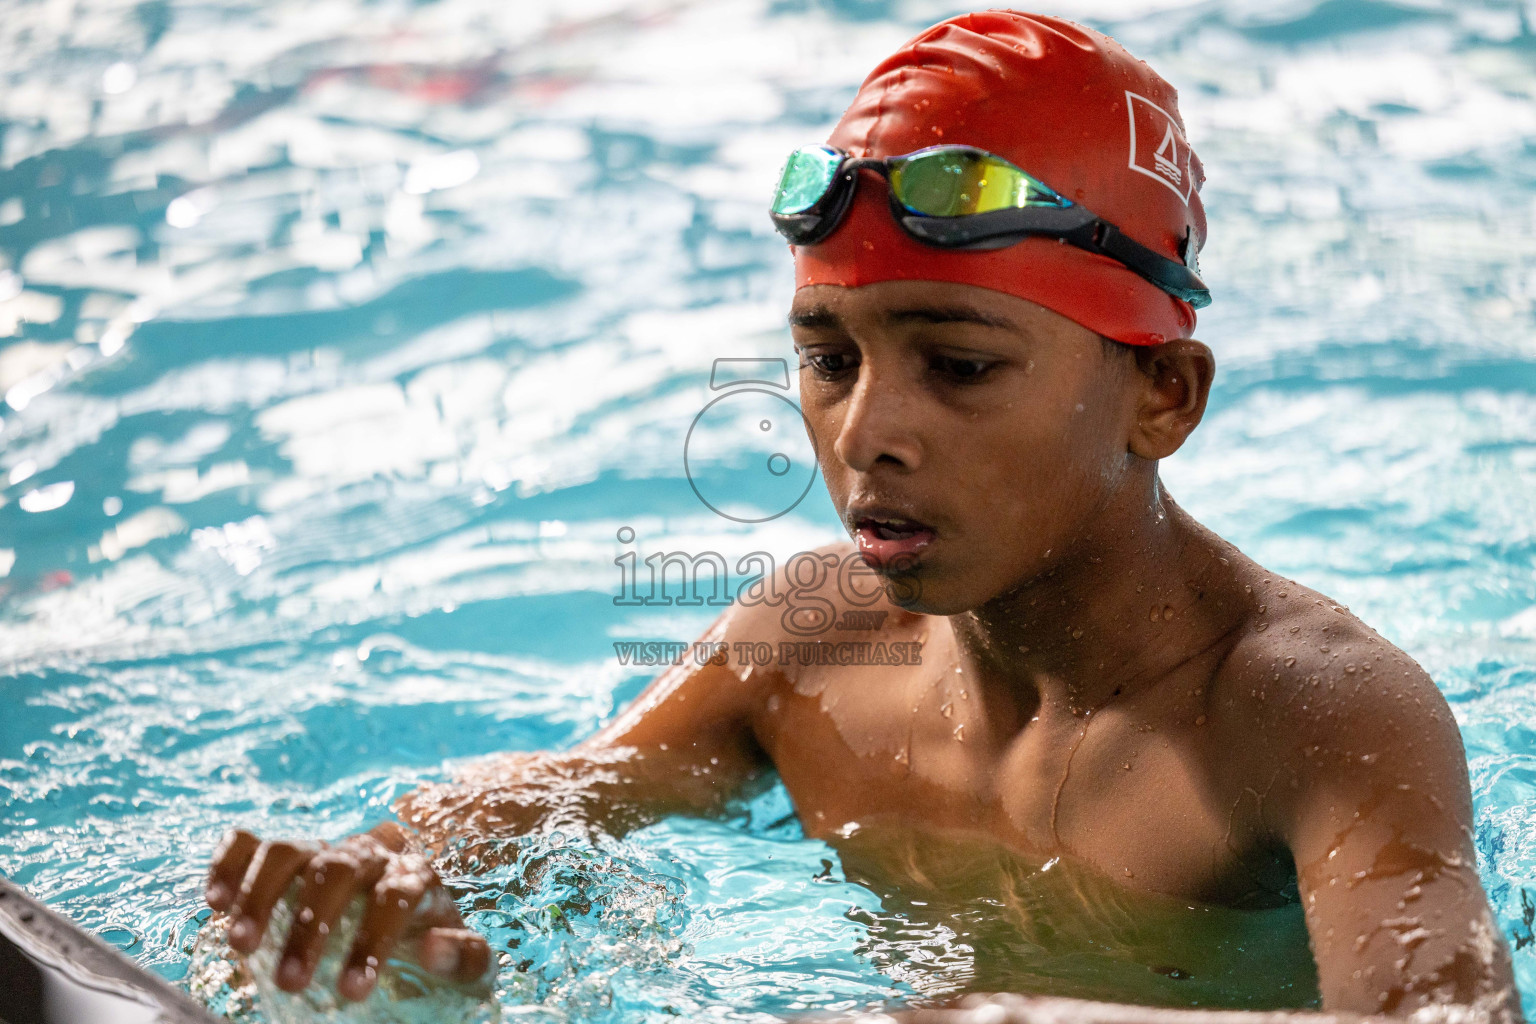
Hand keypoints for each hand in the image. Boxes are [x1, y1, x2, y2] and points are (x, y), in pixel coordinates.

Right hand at [205, 821, 492, 1000]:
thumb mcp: (466, 958)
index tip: (351, 991)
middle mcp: (368, 856)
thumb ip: (465, 958)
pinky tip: (214, 901)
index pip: (393, 898)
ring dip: (261, 894)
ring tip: (240, 945)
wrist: (417, 902)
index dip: (372, 940)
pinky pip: (252, 841)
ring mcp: (325, 849)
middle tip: (291, 983)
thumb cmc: (436, 938)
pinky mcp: (291, 855)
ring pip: (289, 851)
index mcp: (414, 878)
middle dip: (309, 927)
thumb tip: (434, 949)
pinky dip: (230, 862)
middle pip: (336, 872)